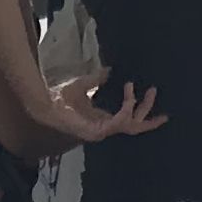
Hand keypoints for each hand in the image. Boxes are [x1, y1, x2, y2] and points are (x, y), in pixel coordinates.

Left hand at [39, 72, 167, 146]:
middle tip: (154, 90)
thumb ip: (98, 79)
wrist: (46, 101)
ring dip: (137, 105)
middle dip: (147, 110)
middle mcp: (105, 127)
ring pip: (131, 123)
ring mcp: (102, 131)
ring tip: (134, 87)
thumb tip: (111, 70)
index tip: (155, 96)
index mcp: (103, 119)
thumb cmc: (61, 96)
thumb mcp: (85, 84)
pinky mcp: (97, 130)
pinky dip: (127, 107)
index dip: (144, 112)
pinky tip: (129, 93)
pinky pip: (119, 121)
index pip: (130, 120)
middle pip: (135, 125)